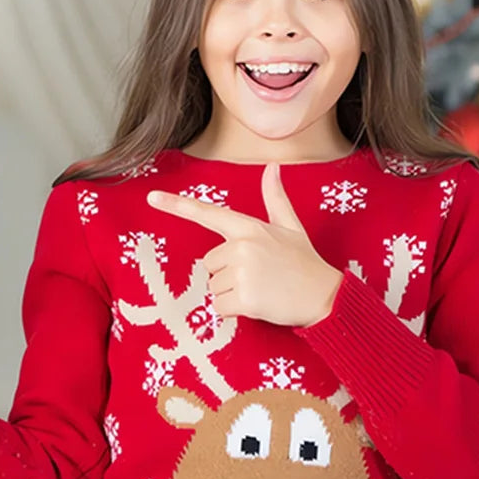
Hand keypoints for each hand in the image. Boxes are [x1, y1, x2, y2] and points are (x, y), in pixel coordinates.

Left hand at [146, 162, 343, 327]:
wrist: (326, 297)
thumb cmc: (305, 263)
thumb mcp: (291, 227)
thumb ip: (275, 198)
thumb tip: (273, 167)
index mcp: (249, 227)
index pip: (208, 214)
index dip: (177, 206)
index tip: (152, 197)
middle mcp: (242, 246)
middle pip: (209, 264)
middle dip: (228, 275)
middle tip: (259, 277)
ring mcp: (243, 271)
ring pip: (214, 287)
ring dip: (232, 294)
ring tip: (262, 289)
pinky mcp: (245, 298)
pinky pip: (220, 307)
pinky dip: (235, 311)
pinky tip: (259, 304)